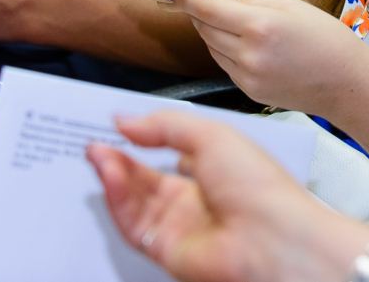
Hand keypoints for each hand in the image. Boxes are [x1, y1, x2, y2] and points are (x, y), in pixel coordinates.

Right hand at [89, 111, 368, 281]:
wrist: (271, 239)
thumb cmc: (259, 187)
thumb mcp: (212, 135)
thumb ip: (166, 125)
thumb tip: (128, 119)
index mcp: (215, 169)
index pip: (170, 151)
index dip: (144, 138)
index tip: (120, 124)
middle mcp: (196, 198)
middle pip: (146, 177)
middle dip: (120, 156)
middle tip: (97, 138)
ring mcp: (179, 225)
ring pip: (133, 200)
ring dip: (113, 174)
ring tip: (97, 151)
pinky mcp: (164, 249)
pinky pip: (131, 223)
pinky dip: (115, 199)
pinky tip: (108, 174)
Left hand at [179, 0, 368, 119]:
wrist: (347, 83)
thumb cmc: (325, 37)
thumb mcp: (289, 5)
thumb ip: (250, 3)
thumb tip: (218, 4)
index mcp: (259, 26)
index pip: (207, 9)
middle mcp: (248, 54)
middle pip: (205, 28)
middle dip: (199, 12)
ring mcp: (247, 77)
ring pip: (212, 47)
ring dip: (212, 32)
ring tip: (223, 19)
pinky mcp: (249, 91)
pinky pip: (226, 65)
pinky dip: (225, 51)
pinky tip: (240, 42)